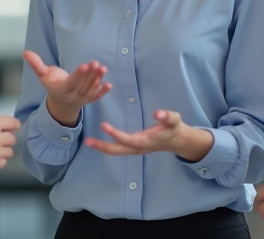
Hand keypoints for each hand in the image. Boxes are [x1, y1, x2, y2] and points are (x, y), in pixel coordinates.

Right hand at [22, 51, 110, 126]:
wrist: (60, 102)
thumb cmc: (52, 84)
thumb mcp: (43, 75)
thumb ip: (36, 64)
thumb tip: (25, 52)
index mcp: (61, 89)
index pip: (71, 82)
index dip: (78, 74)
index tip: (85, 65)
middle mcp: (72, 96)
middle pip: (82, 85)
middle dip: (89, 75)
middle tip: (95, 63)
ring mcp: (82, 99)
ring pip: (91, 90)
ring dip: (98, 80)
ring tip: (103, 68)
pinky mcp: (89, 100)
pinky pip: (97, 97)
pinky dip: (103, 92)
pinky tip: (109, 84)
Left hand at [85, 110, 213, 161]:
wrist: (176, 140)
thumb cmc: (174, 128)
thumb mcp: (174, 119)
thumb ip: (167, 116)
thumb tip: (158, 113)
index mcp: (146, 140)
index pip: (128, 139)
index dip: (116, 134)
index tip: (103, 126)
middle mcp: (138, 147)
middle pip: (117, 150)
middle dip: (102, 146)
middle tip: (87, 141)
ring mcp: (135, 149)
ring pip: (116, 151)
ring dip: (102, 147)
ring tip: (88, 141)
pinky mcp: (133, 147)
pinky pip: (118, 148)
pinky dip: (107, 145)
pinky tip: (97, 141)